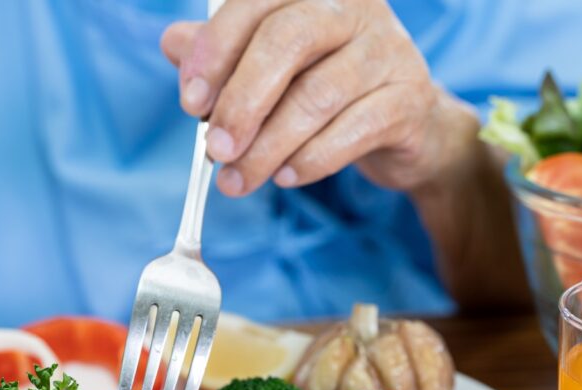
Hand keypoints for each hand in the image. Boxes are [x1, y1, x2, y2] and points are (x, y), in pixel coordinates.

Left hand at [161, 0, 468, 195]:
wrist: (399, 124)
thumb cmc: (318, 87)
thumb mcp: (266, 68)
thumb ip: (219, 54)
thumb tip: (173, 43)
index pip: (254, 5)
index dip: (216, 52)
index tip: (191, 103)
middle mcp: (352, 9)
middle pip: (288, 40)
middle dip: (242, 101)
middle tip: (215, 150)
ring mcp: (387, 50)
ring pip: (318, 95)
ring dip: (268, 147)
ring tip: (239, 180)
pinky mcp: (408, 99)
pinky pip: (354, 129)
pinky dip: (312, 159)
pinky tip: (286, 177)